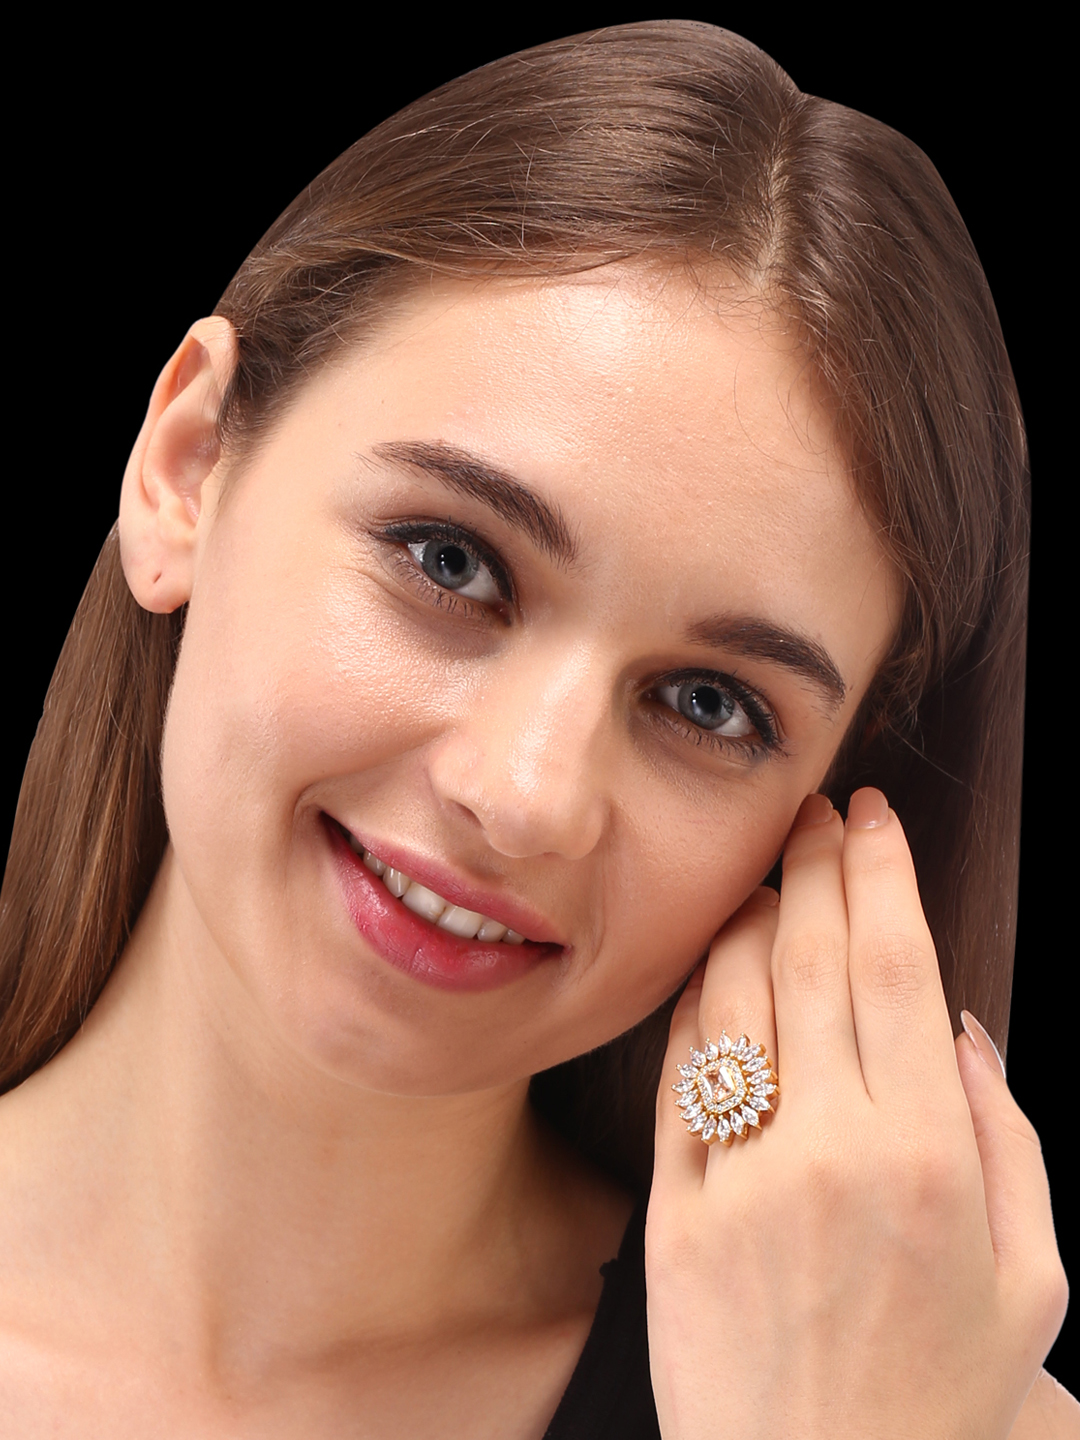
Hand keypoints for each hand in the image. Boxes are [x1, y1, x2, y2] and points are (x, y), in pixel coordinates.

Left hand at [647, 789, 1067, 1439]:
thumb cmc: (945, 1402)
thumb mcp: (1032, 1283)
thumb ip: (1009, 1140)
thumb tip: (958, 1028)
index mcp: (930, 1157)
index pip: (895, 966)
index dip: (882, 874)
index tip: (875, 817)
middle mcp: (830, 1150)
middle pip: (812, 961)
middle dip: (817, 865)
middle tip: (819, 813)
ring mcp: (740, 1180)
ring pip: (734, 1001)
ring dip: (749, 918)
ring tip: (767, 873)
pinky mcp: (674, 1216)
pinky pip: (678, 1078)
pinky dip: (694, 1004)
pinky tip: (711, 966)